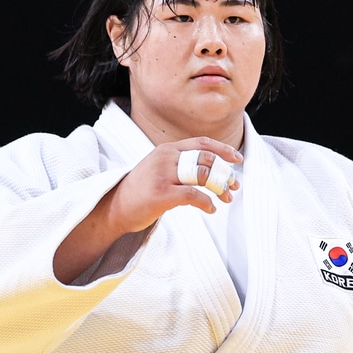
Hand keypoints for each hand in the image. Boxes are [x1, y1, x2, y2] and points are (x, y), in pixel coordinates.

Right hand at [54, 137, 241, 281]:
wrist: (115, 207)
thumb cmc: (141, 191)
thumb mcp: (160, 169)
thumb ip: (181, 165)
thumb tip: (212, 171)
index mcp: (167, 149)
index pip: (202, 143)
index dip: (223, 150)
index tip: (237, 159)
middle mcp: (166, 158)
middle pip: (206, 160)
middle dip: (225, 173)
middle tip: (233, 186)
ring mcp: (163, 175)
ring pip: (203, 176)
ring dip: (220, 188)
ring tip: (226, 199)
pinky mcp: (161, 194)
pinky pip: (194, 195)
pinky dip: (207, 202)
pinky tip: (211, 209)